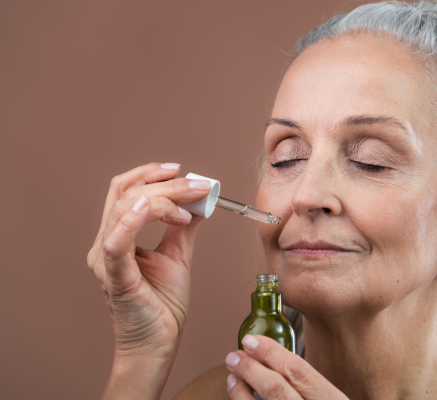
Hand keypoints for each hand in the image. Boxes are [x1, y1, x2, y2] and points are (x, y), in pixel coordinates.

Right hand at [87, 162, 209, 360]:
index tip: (184, 171)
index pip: (125, 190)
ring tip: (190, 204)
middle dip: (166, 184)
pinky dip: (131, 220)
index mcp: (118, 235)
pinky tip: (151, 205)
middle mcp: (106, 242)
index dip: (151, 174)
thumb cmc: (163, 304)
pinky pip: (116, 243)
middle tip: (198, 185)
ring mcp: (106, 259)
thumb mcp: (178, 255)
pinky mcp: (114, 276)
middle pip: (127, 193)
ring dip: (163, 198)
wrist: (158, 342)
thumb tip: (200, 201)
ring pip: (125, 208)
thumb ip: (184, 227)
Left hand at [225, 335, 348, 399]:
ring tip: (232, 373)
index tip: (252, 341)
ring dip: (241, 388)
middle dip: (250, 368)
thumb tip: (273, 360)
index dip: (271, 352)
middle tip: (233, 355)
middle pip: (276, 389)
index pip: (298, 371)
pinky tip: (237, 394)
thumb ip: (309, 388)